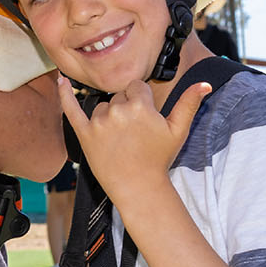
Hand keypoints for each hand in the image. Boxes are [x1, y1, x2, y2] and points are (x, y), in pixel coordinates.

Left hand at [58, 75, 208, 204]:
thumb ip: (189, 104)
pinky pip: (70, 109)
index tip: (145, 118)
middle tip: (134, 133)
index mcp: (140, 105)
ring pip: (101, 106)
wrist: (138, 186)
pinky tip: (60, 80)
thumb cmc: (159, 158)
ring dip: (108, 116)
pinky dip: (64, 94)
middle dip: (126, 109)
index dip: (142, 101)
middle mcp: (116, 110)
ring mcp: (98, 122)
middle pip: (119, 97)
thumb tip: (205, 83)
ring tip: (120, 139)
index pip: (136, 87)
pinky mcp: (84, 133)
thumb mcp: (178, 130)